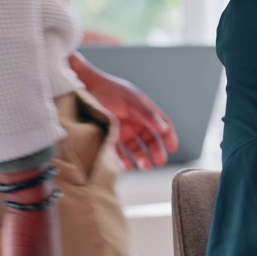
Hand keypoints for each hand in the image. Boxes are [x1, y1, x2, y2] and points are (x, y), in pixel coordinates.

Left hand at [70, 53, 178, 169]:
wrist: (83, 89)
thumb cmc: (109, 90)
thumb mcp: (130, 101)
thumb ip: (147, 114)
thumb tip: (163, 128)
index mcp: (144, 111)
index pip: (162, 125)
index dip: (169, 137)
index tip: (173, 148)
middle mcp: (135, 122)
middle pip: (150, 140)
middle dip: (156, 151)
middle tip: (159, 162)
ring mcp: (122, 131)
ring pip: (136, 148)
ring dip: (142, 158)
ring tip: (145, 166)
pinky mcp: (109, 137)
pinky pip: (119, 153)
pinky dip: (124, 161)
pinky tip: (127, 166)